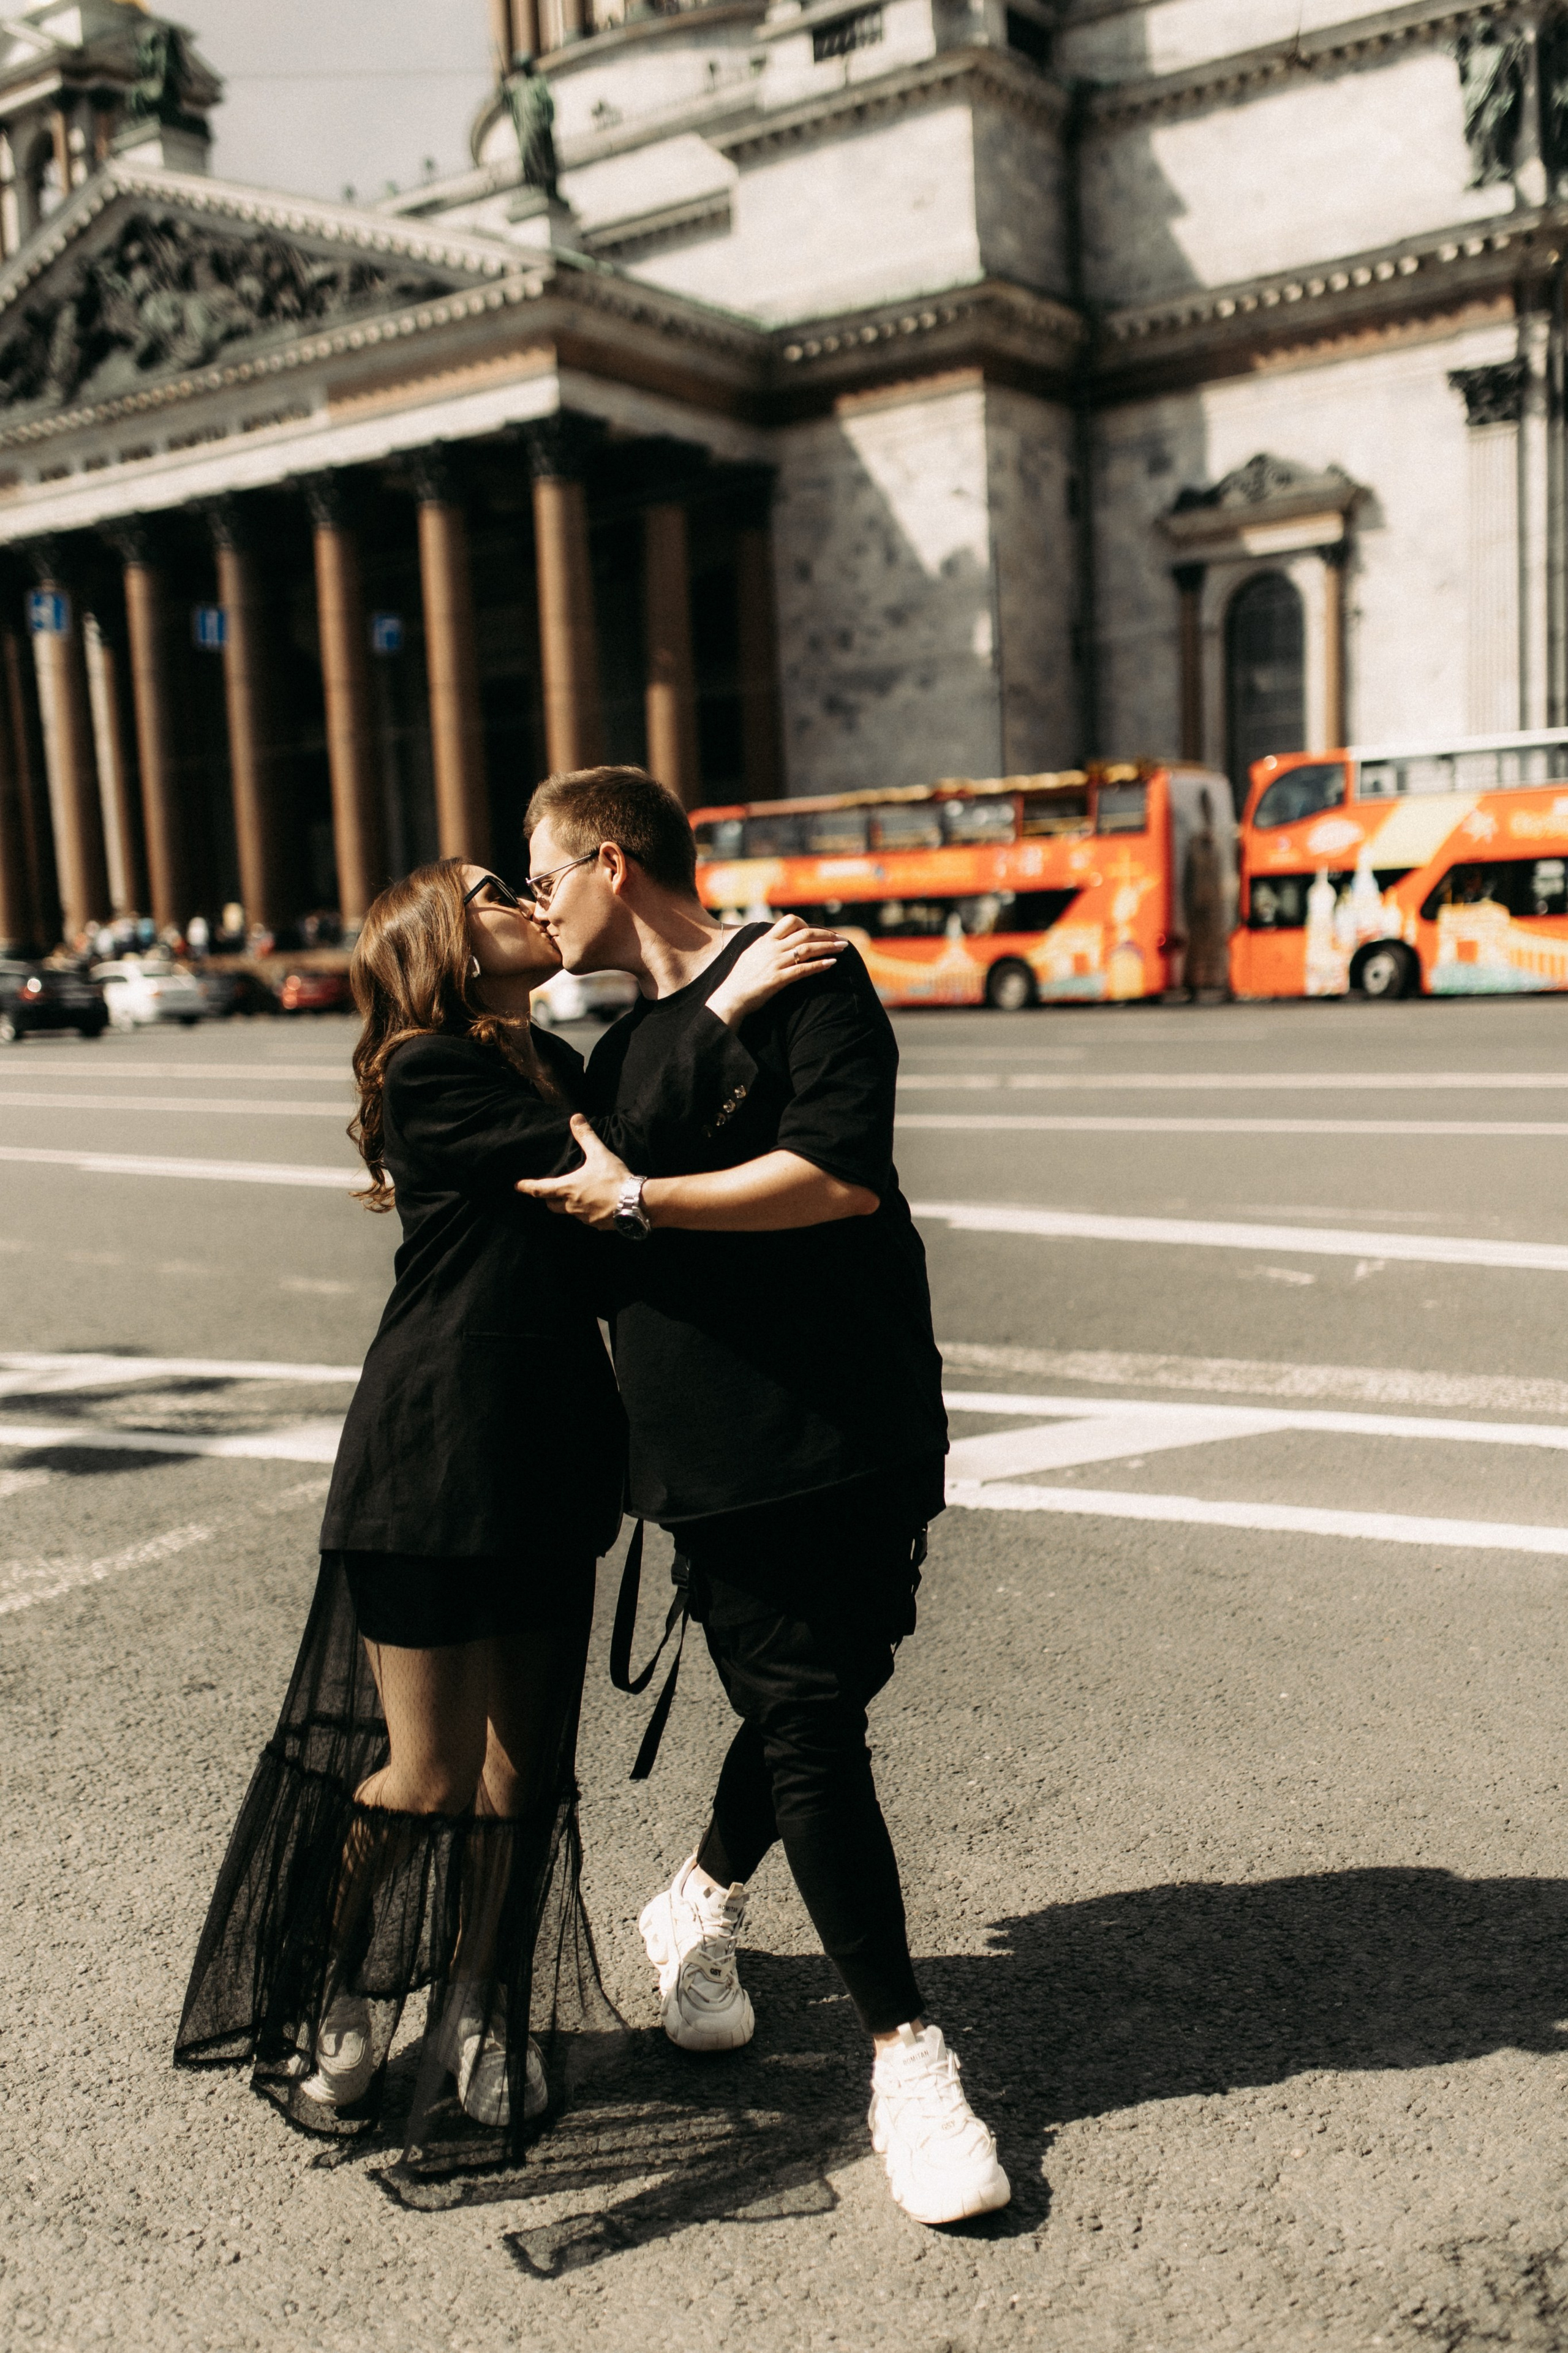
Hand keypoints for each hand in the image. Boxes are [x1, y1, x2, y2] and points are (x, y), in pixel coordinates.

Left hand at [517, 1114, 633, 1228]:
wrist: (634, 1203)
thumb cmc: (614, 1178)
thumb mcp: (599, 1154)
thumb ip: (586, 1136)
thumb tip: (575, 1117)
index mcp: (568, 1188)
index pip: (540, 1189)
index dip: (527, 1187)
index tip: (518, 1186)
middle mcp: (572, 1206)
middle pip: (552, 1205)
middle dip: (549, 1199)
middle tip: (551, 1192)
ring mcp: (584, 1218)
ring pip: (570, 1213)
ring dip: (571, 1205)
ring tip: (581, 1196)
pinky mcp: (597, 1225)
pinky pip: (587, 1219)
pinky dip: (588, 1212)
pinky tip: (599, 1205)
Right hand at [705, 914, 845, 1027]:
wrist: (730, 997)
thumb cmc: (740, 979)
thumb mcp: (752, 954)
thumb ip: (766, 946)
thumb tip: (778, 941)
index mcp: (765, 940)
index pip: (790, 921)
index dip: (809, 924)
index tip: (820, 932)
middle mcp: (772, 948)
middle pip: (805, 933)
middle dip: (826, 934)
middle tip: (841, 939)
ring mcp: (775, 963)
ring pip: (807, 949)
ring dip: (828, 947)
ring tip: (843, 948)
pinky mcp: (778, 979)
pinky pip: (803, 969)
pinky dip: (819, 965)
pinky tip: (832, 963)